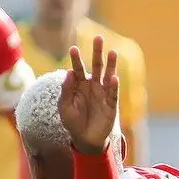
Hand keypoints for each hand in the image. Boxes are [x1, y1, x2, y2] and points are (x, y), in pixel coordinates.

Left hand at [59, 37, 119, 154]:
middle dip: (97, 53)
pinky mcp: (111, 105)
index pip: (78, 69)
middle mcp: (92, 86)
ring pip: (107, 76)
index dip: (76, 59)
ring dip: (110, 65)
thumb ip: (66, 91)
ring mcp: (103, 94)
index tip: (73, 48)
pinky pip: (113, 94)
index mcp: (79, 85)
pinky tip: (114, 77)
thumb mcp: (65, 108)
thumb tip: (69, 72)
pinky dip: (114, 86)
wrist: (85, 140)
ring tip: (112, 52)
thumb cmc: (72, 123)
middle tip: (98, 38)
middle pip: (96, 66)